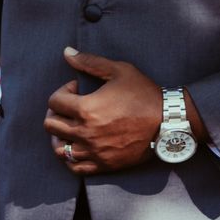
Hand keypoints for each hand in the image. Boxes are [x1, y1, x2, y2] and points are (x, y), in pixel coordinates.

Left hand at [44, 50, 175, 173]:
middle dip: (56, 112)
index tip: (77, 89)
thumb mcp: (119, 70)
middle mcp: (85, 133)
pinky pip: (75, 167)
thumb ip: (90, 62)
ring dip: (59, 136)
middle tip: (69, 107)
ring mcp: (94, 151)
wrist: (168, 122)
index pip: (54, 101)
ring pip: (59, 148)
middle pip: (51, 125)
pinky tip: (76, 147)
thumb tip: (66, 52)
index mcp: (86, 109)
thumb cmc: (144, 94)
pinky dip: (69, 158)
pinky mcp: (104, 164)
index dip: (63, 91)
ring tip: (68, 128)